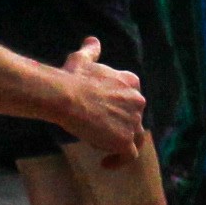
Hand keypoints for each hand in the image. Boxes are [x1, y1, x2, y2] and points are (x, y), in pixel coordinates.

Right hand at [53, 35, 151, 163]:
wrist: (67, 97)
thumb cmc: (73, 77)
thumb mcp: (83, 59)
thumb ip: (91, 51)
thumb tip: (92, 40)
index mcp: (131, 82)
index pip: (132, 99)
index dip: (119, 108)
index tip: (104, 114)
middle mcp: (138, 101)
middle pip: (134, 120)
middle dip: (119, 126)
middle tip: (96, 130)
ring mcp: (133, 122)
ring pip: (134, 138)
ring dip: (120, 143)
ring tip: (102, 146)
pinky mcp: (125, 140)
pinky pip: (129, 156)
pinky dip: (119, 161)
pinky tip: (105, 164)